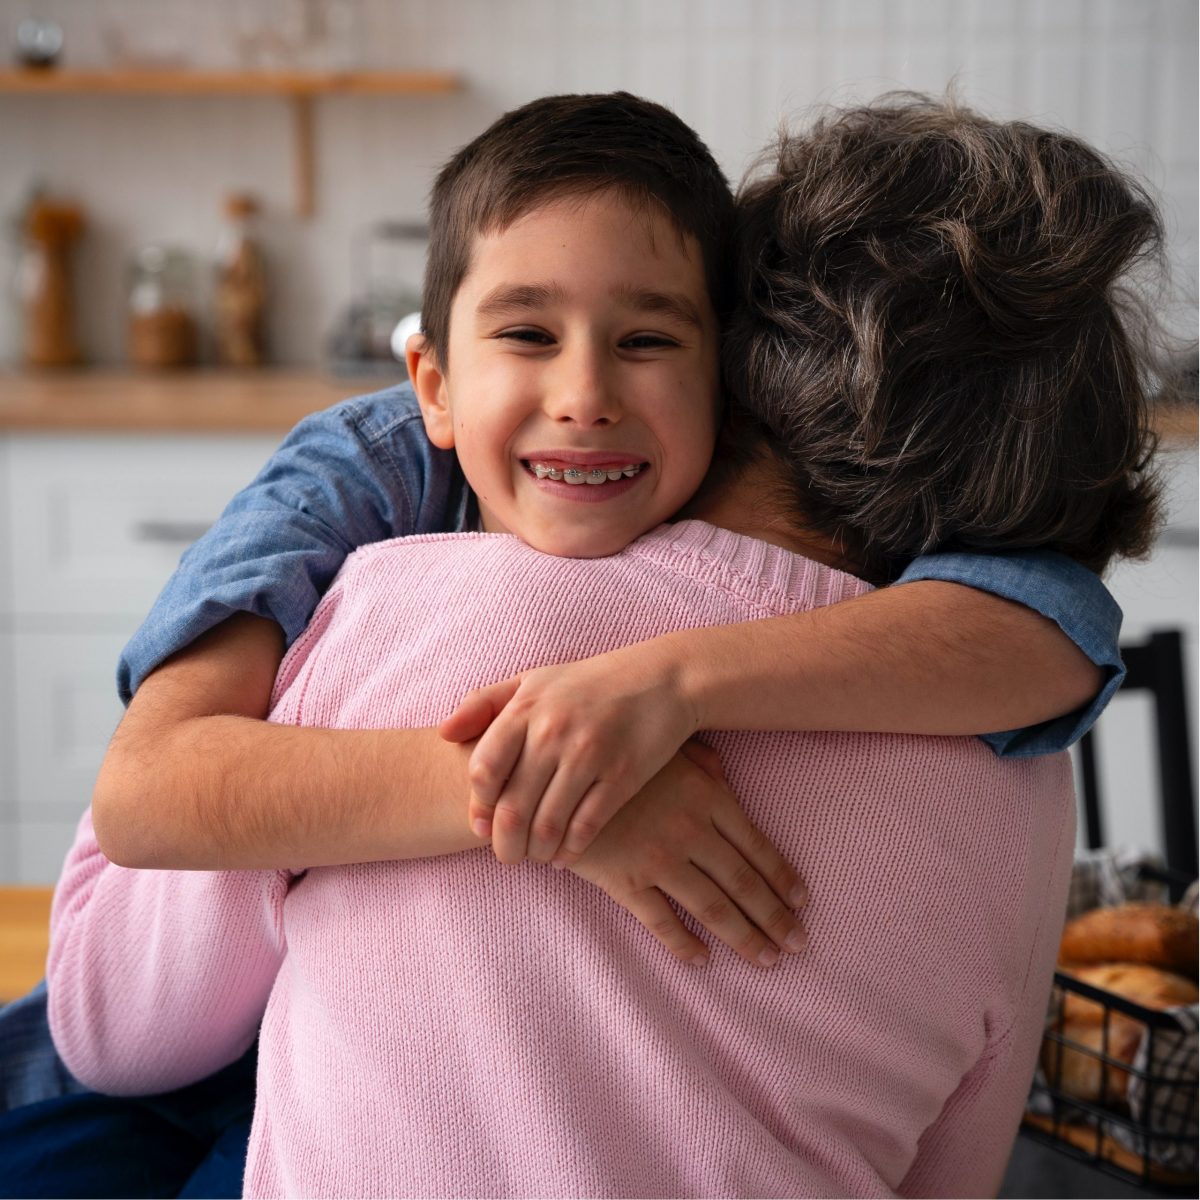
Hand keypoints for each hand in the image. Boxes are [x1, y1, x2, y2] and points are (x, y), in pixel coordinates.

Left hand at [438, 641, 698, 864]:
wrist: (664, 680)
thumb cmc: (591, 683)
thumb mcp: (535, 680)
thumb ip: (486, 703)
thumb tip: (443, 733)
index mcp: (527, 708)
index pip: (483, 770)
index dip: (477, 806)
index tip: (480, 825)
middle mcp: (553, 732)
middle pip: (511, 808)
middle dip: (503, 844)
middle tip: (506, 856)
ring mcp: (590, 755)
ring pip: (547, 825)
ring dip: (536, 851)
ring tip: (535, 857)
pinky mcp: (623, 776)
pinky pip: (586, 827)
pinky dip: (570, 850)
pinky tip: (564, 854)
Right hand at [569, 741, 807, 965]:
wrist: (554, 775)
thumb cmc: (613, 755)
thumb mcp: (664, 748)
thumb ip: (700, 762)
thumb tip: (723, 771)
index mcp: (706, 796)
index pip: (757, 846)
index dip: (783, 877)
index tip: (803, 901)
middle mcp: (691, 831)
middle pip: (744, 883)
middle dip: (775, 917)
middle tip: (800, 944)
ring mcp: (659, 859)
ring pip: (713, 907)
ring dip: (745, 937)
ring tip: (767, 960)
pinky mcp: (625, 881)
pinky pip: (662, 922)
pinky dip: (684, 944)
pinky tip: (703, 960)